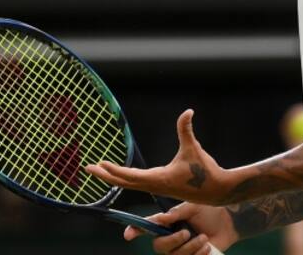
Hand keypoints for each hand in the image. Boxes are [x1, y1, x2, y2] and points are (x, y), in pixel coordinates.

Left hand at [85, 110, 233, 204]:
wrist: (215, 191)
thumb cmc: (204, 171)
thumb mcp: (193, 148)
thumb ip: (186, 130)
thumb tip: (188, 111)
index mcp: (158, 178)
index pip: (130, 176)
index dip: (114, 170)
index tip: (100, 163)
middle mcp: (154, 185)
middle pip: (123, 182)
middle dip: (105, 175)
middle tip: (88, 169)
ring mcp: (156, 187)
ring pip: (129, 183)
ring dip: (113, 177)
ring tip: (100, 169)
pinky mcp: (160, 186)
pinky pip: (137, 183)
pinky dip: (125, 178)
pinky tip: (121, 174)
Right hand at [125, 202, 237, 253]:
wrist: (230, 222)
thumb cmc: (211, 211)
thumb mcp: (193, 207)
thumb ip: (176, 214)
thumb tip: (159, 219)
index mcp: (169, 221)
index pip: (149, 226)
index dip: (136, 230)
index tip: (127, 235)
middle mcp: (172, 236)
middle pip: (159, 246)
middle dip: (172, 241)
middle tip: (186, 233)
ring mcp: (181, 249)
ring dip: (190, 248)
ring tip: (203, 238)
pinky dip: (198, 254)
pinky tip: (207, 246)